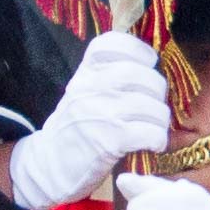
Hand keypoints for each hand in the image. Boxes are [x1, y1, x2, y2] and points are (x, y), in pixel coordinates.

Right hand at [8, 34, 170, 209]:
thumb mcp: (82, 93)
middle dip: (158, 92)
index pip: (114, 43)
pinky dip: (158, 140)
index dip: (138, 51)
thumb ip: (107, 77)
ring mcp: (100, 114)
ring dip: (160, 121)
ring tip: (153, 129)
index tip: (147, 64)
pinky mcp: (109, 142)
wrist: (49, 166)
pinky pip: (150, 133)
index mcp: (84, 72)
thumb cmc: (73, 129)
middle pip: (144, 75)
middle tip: (153, 106)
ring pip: (153, 106)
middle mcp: (90, 88)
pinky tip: (153, 144)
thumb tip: (154, 69)